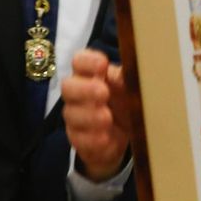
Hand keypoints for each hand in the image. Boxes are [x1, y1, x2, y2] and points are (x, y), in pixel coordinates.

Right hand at [61, 49, 132, 180]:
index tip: (103, 64)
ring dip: (90, 116)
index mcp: (90, 73)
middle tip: (104, 93)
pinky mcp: (78, 139)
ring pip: (72, 114)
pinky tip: (105, 137)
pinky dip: (93, 139)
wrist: (124, 133)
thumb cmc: (124, 99)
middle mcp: (78, 93)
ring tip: (107, 118)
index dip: (87, 61)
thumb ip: (128, 77)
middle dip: (85, 89)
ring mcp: (75, 117)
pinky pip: (79, 139)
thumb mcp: (130, 86)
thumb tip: (132, 71)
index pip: (79, 61)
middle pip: (68, 86)